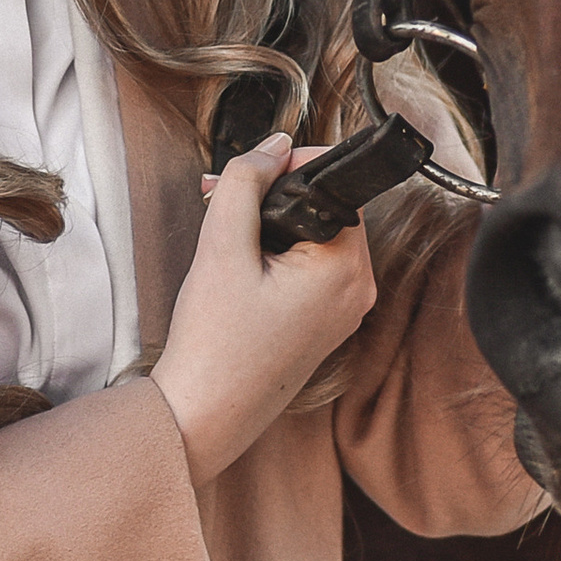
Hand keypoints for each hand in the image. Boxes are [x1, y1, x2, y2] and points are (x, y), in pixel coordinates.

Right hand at [148, 133, 377, 484]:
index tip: (244, 172)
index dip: (286, 168)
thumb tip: (276, 144)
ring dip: (268, 224)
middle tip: (218, 197)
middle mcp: (357, 291)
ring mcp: (343, 313)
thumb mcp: (222, 246)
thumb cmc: (214, 344)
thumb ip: (248, 181)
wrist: (203, 416)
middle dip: (271, 196)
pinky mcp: (323, 327)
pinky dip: (274, 257)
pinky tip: (234, 262)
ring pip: (312, 239)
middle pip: (322, 211)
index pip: (331, 186)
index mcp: (346, 268)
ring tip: (219, 227)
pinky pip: (307, 271)